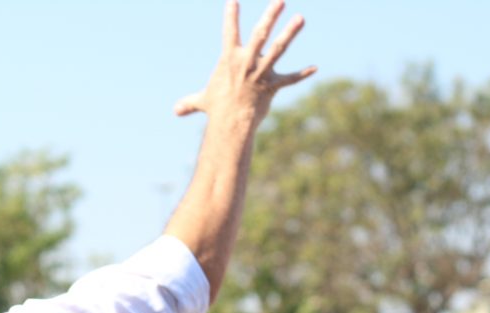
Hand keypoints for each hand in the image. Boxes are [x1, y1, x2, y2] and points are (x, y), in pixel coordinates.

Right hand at [174, 0, 314, 127]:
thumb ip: (190, 102)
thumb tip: (175, 111)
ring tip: (301, 18)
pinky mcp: (273, 86)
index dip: (232, 15)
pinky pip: (289, 79)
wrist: (232, 122)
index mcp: (229, 58)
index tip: (234, 0)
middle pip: (260, 33)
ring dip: (290, 33)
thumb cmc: (217, 109)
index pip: (230, 31)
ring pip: (279, 49)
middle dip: (271, 15)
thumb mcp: (203, 101)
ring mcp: (261, 72)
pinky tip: (314, 69)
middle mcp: (247, 61)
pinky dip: (301, 75)